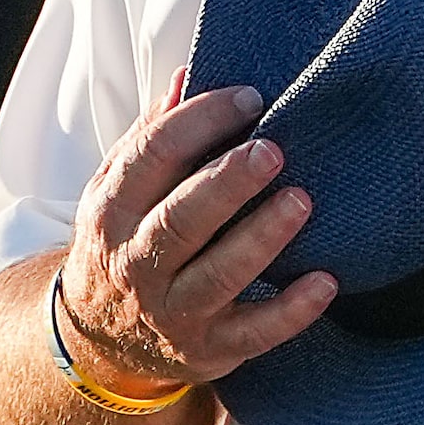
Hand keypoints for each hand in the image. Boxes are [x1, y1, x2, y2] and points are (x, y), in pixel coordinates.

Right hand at [56, 70, 335, 395]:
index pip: (150, 158)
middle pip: (181, 219)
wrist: (97, 340)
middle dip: (228, 183)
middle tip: (273, 150)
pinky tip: (326, 281)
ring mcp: (172, 311)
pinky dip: (291, 311)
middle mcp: (136, 264)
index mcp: (113, 213)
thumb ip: (154, 137)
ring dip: (262, 238)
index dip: (199, 122)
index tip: (250, 97)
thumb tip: (188, 75)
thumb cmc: (127, 241)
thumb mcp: (120, 191)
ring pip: (218, 276)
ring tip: (301, 201)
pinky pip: (254, 334)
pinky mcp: (209, 349)